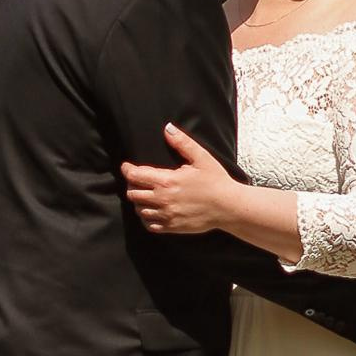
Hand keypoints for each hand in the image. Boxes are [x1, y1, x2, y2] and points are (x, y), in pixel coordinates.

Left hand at [121, 125, 236, 236]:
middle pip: (133, 193)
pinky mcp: (172, 227)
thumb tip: (168, 128)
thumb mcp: (201, 158)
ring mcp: (166, 215)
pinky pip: (149, 225)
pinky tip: (152, 211)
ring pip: (139, 210)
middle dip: (132, 185)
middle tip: (139, 180)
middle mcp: (162, 199)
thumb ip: (182, 143)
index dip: (127, 169)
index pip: (134, 176)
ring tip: (146, 195)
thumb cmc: (216, 181)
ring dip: (139, 201)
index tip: (126, 166)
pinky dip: (146, 218)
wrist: (229, 207)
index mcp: (166, 181)